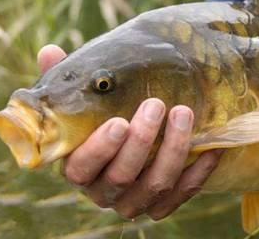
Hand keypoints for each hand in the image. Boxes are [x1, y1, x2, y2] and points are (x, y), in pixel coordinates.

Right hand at [36, 44, 222, 218]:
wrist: (136, 144)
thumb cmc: (104, 116)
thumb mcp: (85, 98)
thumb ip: (66, 78)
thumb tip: (49, 51)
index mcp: (78, 168)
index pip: (82, 168)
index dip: (100, 149)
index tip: (119, 121)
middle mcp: (104, 192)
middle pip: (121, 176)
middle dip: (142, 141)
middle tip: (155, 104)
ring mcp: (134, 202)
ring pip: (155, 185)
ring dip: (173, 149)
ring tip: (184, 113)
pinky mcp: (160, 207)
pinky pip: (181, 195)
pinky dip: (197, 172)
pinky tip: (209, 146)